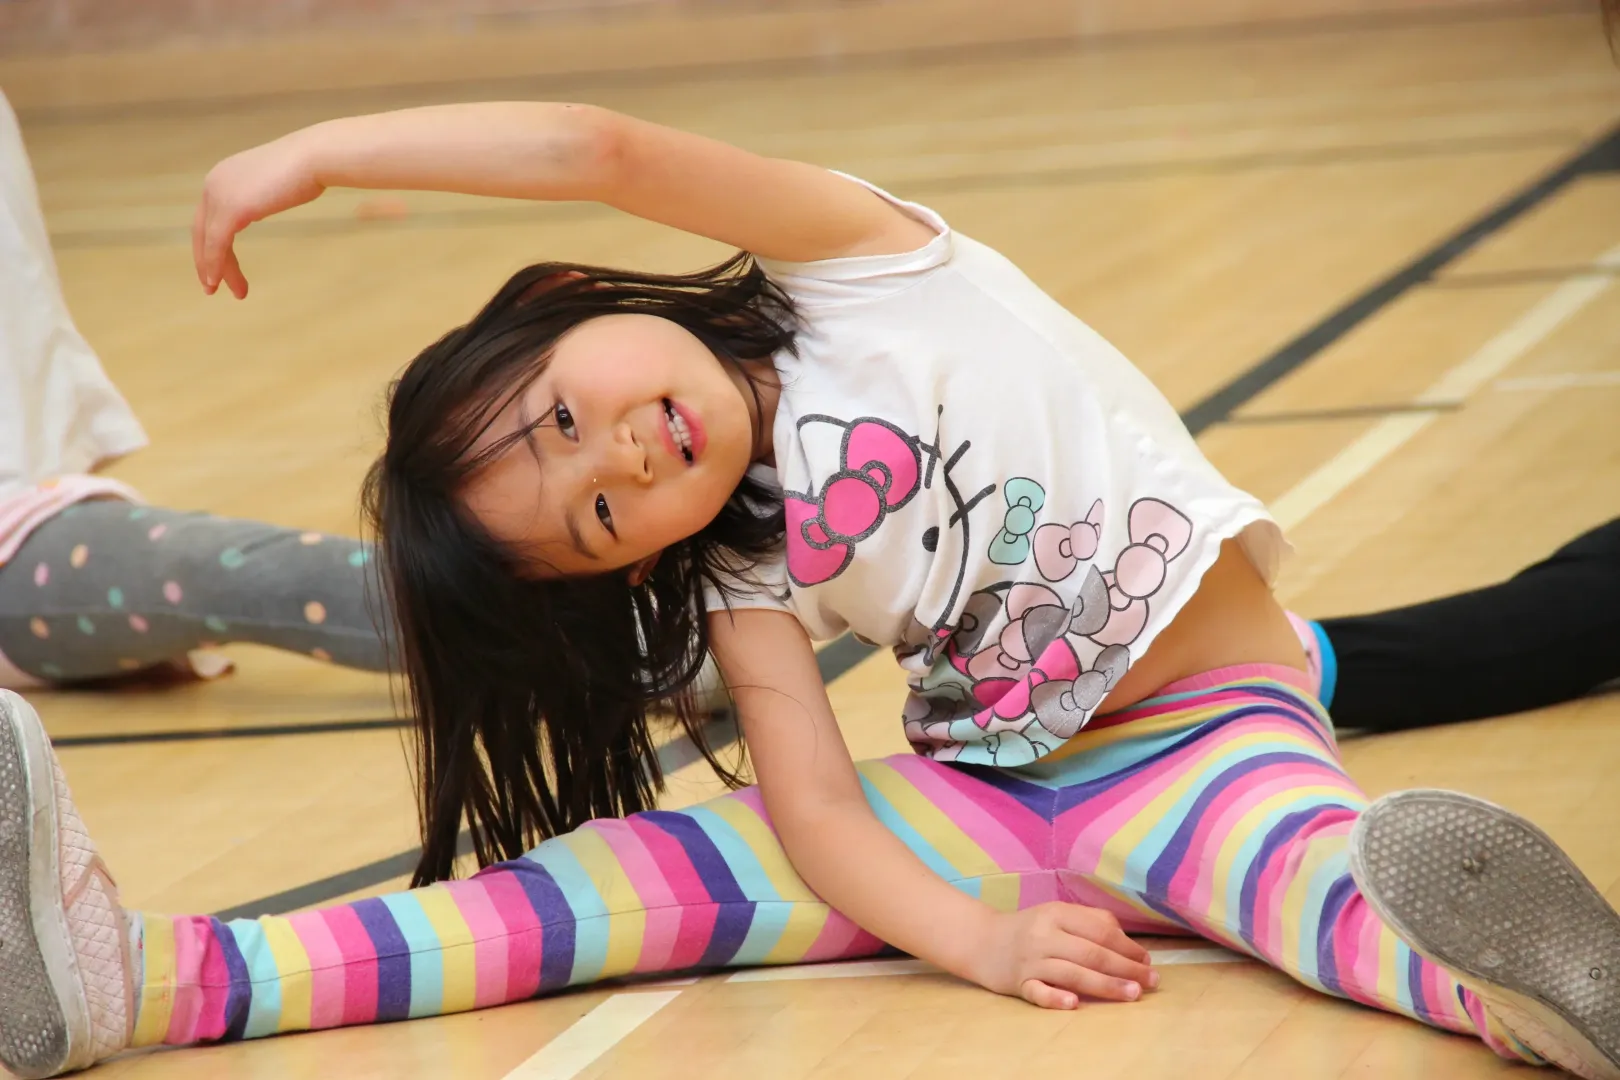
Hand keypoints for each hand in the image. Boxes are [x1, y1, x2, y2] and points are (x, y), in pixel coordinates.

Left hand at [192, 132, 326, 298]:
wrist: (315, 158)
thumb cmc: (306, 168)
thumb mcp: (274, 182)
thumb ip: (259, 194)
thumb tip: (260, 206)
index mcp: (223, 176)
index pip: (208, 216)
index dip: (210, 244)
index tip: (219, 265)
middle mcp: (214, 183)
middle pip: (201, 231)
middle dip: (206, 261)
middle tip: (212, 286)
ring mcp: (220, 195)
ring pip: (208, 241)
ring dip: (216, 270)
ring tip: (227, 292)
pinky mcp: (231, 209)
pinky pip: (217, 244)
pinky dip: (216, 265)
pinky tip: (218, 282)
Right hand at [973, 902, 1157, 1008]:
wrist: (982, 941)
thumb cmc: (1030, 929)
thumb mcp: (1057, 914)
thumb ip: (1090, 921)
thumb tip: (1126, 941)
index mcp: (1057, 913)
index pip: (1100, 930)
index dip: (1127, 946)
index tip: (1147, 961)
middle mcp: (1044, 935)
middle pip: (1091, 953)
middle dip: (1125, 968)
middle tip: (1150, 982)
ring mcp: (1030, 960)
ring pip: (1072, 973)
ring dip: (1105, 985)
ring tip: (1132, 994)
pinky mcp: (1017, 983)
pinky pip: (1037, 991)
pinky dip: (1055, 998)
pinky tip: (1074, 1004)